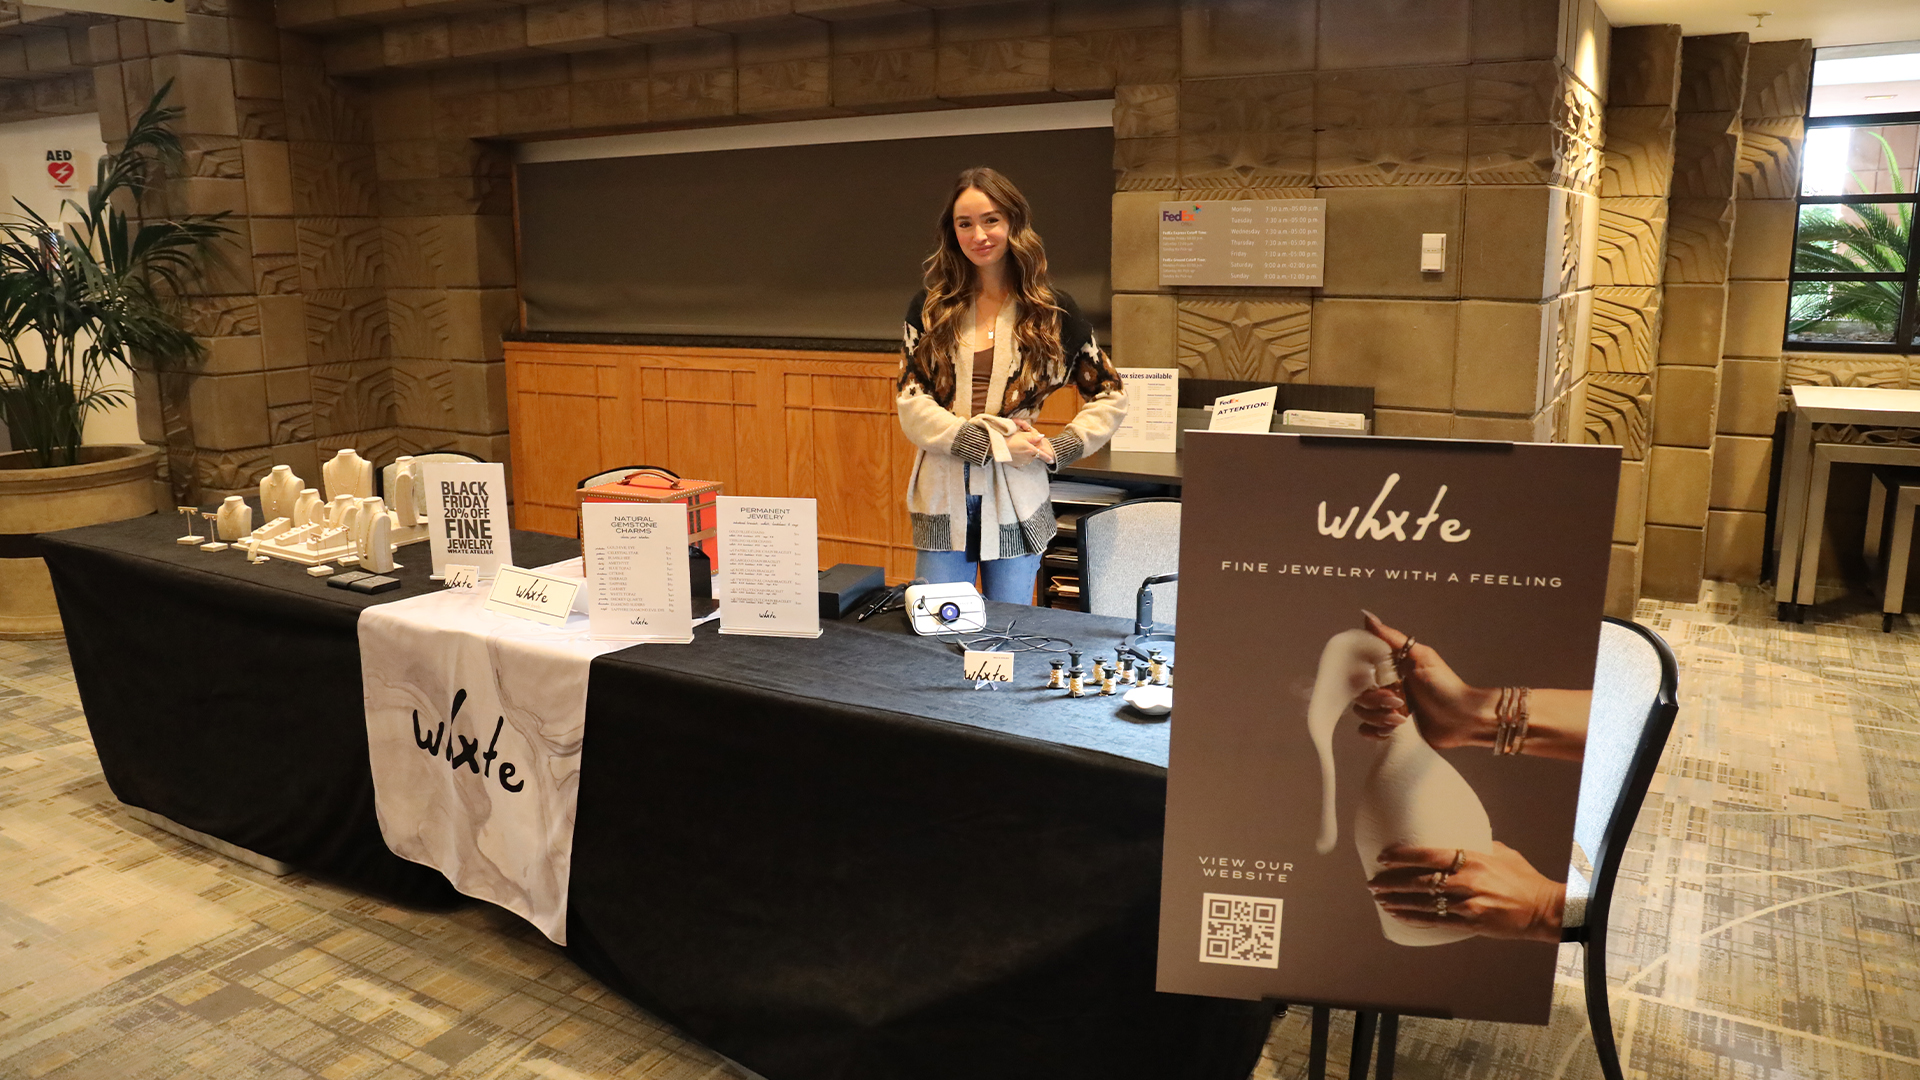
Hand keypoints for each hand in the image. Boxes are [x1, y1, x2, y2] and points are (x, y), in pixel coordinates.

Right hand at [1005, 423, 1054, 466]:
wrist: (999, 448)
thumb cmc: (1011, 440)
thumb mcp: (1023, 436)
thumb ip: (1033, 437)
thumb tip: (1042, 436)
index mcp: (1031, 450)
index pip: (1042, 455)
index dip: (1047, 458)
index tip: (1052, 461)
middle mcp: (1028, 458)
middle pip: (1034, 455)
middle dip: (1033, 452)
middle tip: (1025, 446)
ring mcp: (1022, 462)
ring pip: (1028, 458)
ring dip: (1027, 455)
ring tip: (1018, 449)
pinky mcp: (1017, 464)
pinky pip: (1022, 461)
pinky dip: (1021, 458)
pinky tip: (1015, 453)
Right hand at [1354, 611, 1495, 749]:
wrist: (1464, 720)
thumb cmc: (1445, 686)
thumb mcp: (1420, 657)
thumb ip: (1391, 638)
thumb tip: (1366, 615)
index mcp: (1390, 669)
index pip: (1361, 671)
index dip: (1365, 679)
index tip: (1383, 683)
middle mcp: (1386, 687)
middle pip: (1359, 694)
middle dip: (1376, 702)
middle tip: (1399, 703)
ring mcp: (1388, 709)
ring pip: (1362, 713)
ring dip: (1379, 718)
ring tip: (1401, 720)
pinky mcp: (1391, 730)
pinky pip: (1366, 731)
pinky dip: (1373, 732)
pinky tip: (1389, 732)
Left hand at [1367, 842, 1563, 941]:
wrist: (1542, 909)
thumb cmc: (1522, 878)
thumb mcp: (1501, 852)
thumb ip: (1476, 844)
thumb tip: (1455, 836)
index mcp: (1472, 859)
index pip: (1428, 855)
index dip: (1402, 856)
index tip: (1383, 857)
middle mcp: (1466, 880)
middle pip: (1419, 881)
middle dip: (1391, 882)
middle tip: (1372, 882)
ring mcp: (1467, 903)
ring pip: (1423, 902)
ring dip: (1397, 901)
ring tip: (1379, 898)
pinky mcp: (1470, 922)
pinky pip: (1435, 920)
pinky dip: (1413, 918)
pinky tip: (1398, 915)